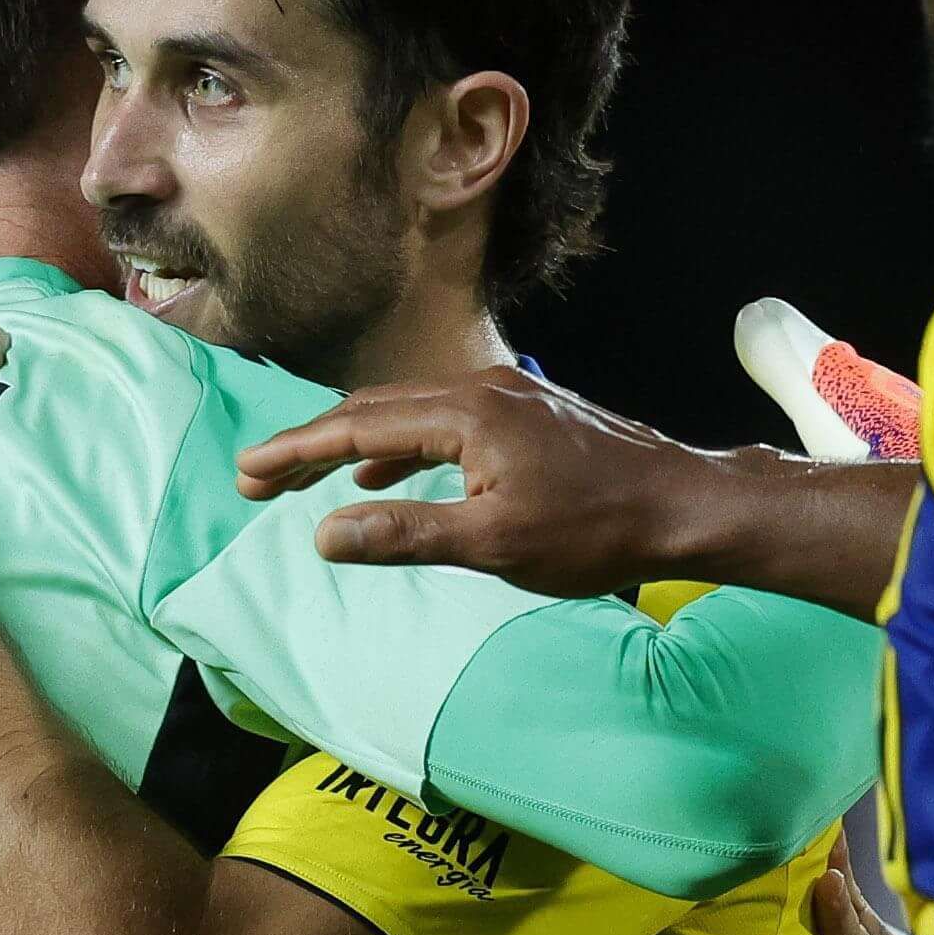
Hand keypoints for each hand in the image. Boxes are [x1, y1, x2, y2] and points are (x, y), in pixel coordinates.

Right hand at [228, 367, 720, 589]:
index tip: (247, 472)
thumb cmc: (596, 531)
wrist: (685, 506)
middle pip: (374, 409)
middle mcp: (482, 390)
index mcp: (466, 414)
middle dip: (311, 444)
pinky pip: (444, 422)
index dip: (295, 451)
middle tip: (258, 477)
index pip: (356, 426)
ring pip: (409, 414)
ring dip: (354, 445)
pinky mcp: (529, 416)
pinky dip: (401, 447)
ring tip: (310, 477)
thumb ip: (403, 535)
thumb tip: (325, 533)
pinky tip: (388, 475)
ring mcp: (509, 399)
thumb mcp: (492, 544)